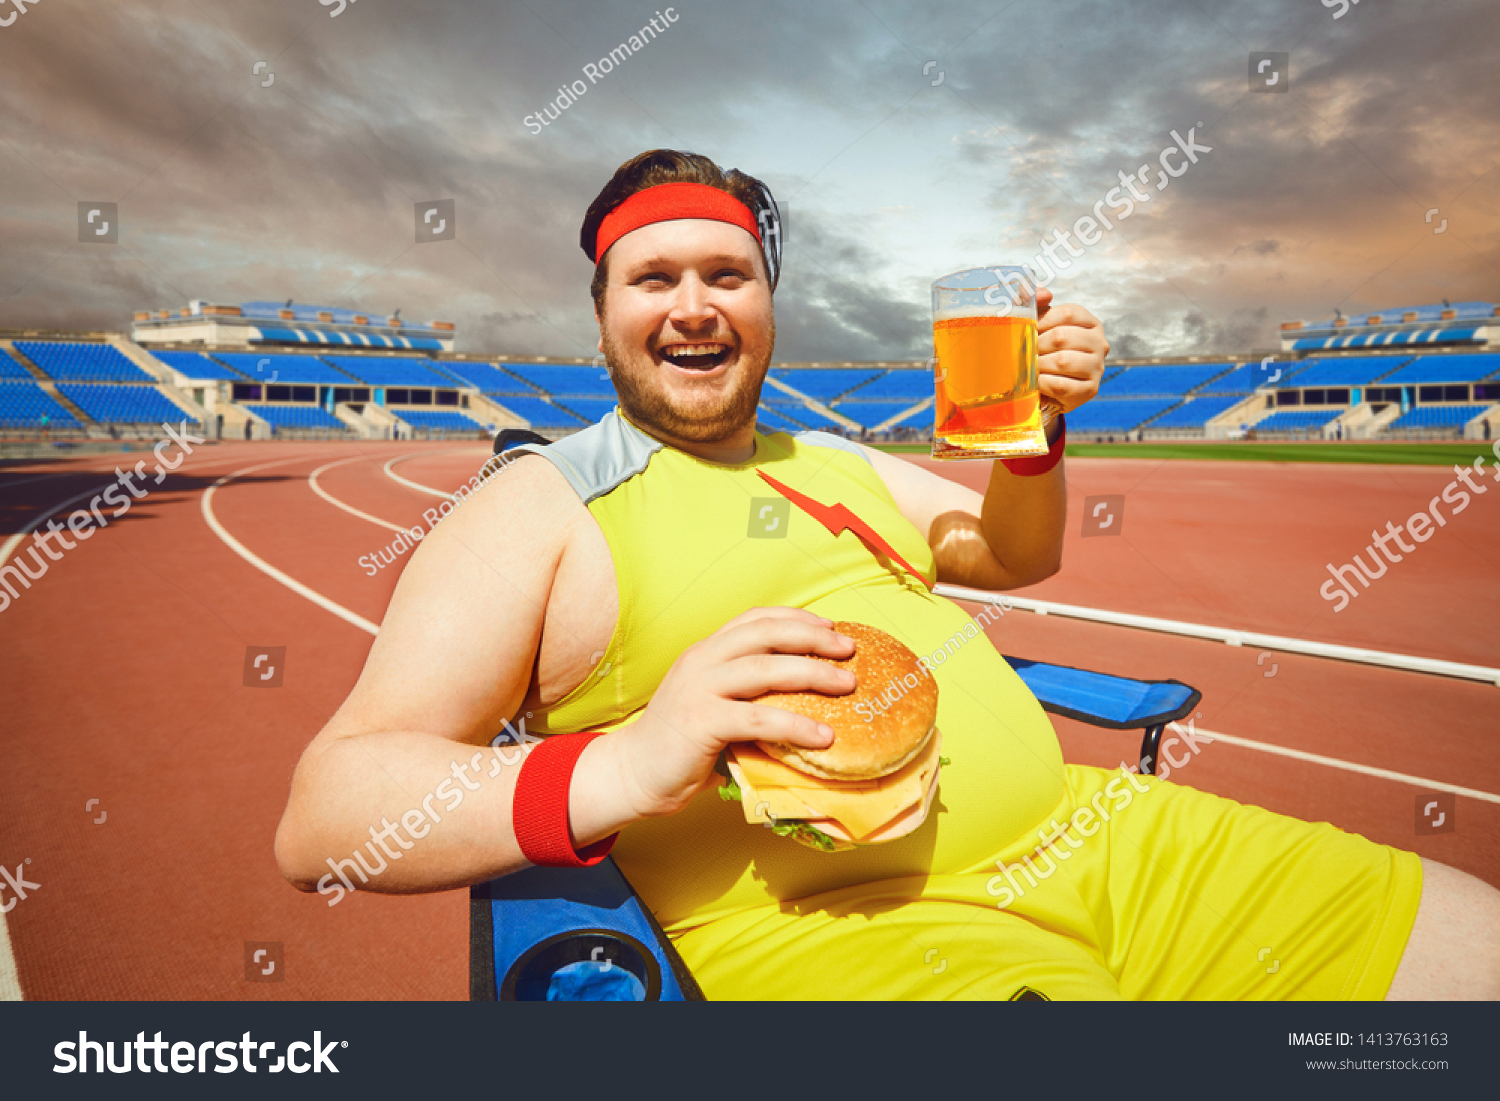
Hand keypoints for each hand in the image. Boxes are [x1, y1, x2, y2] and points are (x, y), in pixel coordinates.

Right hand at [615, 608, 856, 818]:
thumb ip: (748, 695)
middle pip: (766, 633)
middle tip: (849, 649)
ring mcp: (699, 688)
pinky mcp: (700, 721)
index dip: (796, 618)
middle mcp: (701, 660)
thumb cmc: (682, 746)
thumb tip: (808, 700)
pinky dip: (795, 725)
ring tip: (846, 684)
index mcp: (706, 651)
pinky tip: (822, 736)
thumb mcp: (715, 705)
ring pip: (765, 669)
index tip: (830, 626)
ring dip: (812, 673)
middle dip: (813, 637)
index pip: (755, 618)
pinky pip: (758, 719)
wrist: (633, 773)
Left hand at [1034, 286, 1108, 412]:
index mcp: (1089, 322)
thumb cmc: (1043, 351)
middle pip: (1062, 336)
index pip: (1067, 313)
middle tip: (1025, 352)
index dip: (1042, 321)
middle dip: (1037, 345)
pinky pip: (1062, 385)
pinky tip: (1037, 382)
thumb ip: (1034, 301)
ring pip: (1063, 361)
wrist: (1048, 388)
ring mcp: (1097, 367)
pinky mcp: (1090, 390)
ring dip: (1039, 365)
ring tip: (1030, 367)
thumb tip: (1044, 293)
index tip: (1029, 330)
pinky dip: (1043, 383)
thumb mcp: (1037, 324)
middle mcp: (1099, 343)